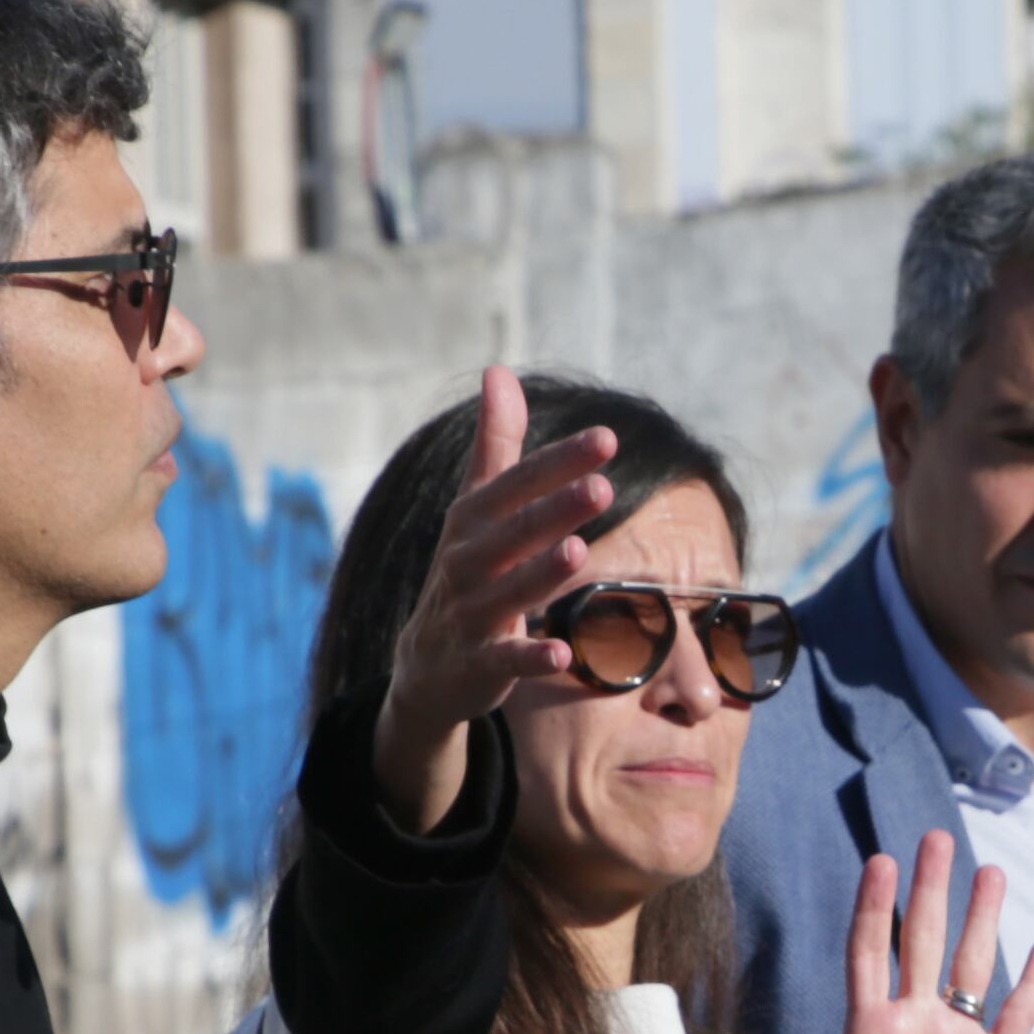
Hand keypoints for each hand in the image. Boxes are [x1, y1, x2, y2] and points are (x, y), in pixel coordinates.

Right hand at [371, 367, 620, 831]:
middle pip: (513, 531)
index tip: (607, 439)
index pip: (519, 483)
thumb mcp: (474, 508)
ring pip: (507, 590)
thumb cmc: (465, 571)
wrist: (426, 663)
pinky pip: (504, 658)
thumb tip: (499, 370)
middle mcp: (467, 561)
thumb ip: (495, 445)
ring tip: (580, 551)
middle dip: (555, 508)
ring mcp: (470, 613)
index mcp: (472, 520)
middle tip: (601, 487)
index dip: (560, 461)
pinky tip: (564, 652)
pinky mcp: (478, 662)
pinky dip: (531, 656)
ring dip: (541, 572)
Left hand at [726, 833, 1033, 1033]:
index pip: (871, 956)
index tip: (881, 862)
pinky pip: (1015, 1020)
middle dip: (930, 891)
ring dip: (984, 922)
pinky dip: (1031, 985)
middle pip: (924, 944)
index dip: (876, 909)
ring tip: (993, 873)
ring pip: (973, 969)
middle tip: (937, 837)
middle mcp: (914, 1027)